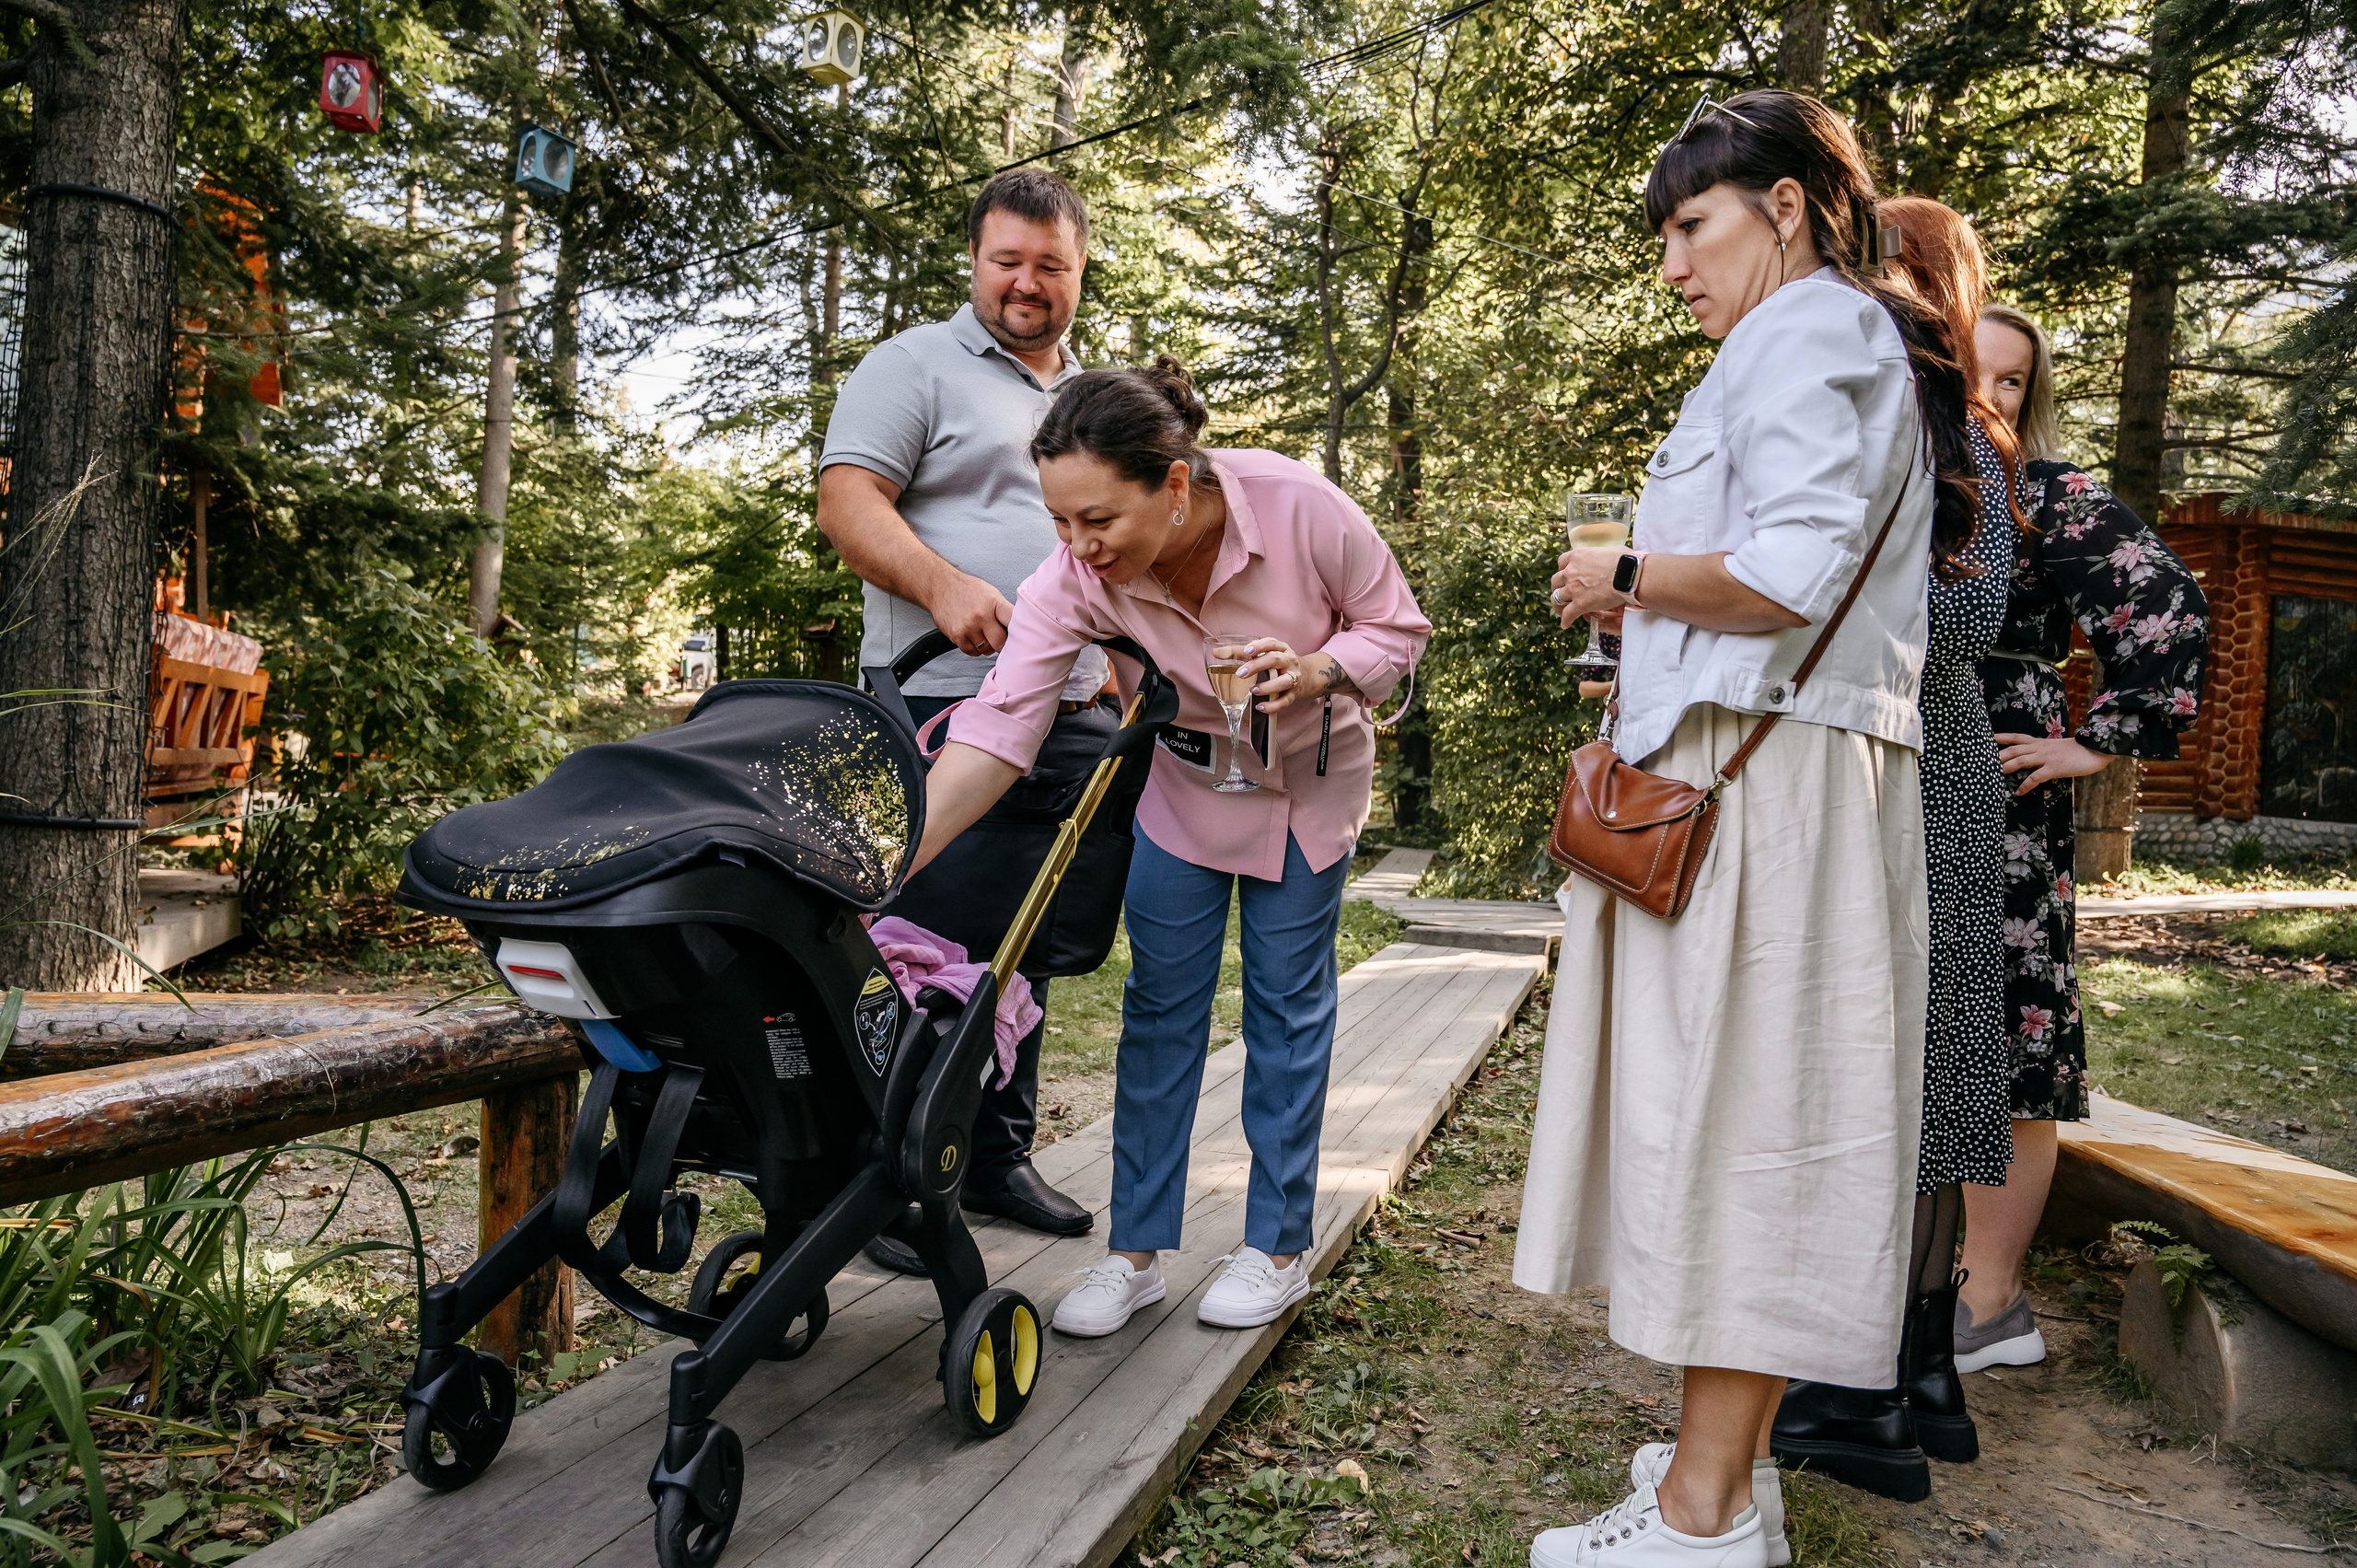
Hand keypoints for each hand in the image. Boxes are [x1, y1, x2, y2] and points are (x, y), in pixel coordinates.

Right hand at [928, 571, 1014, 655]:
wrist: (941, 586)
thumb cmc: (968, 590)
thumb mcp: (991, 593)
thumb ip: (1004, 610)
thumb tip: (1019, 627)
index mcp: (993, 603)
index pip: (1013, 623)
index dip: (1019, 631)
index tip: (1018, 635)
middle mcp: (981, 615)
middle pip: (1000, 643)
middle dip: (1002, 643)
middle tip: (999, 637)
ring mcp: (968, 627)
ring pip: (986, 649)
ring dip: (987, 646)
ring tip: (983, 634)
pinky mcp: (957, 636)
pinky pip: (972, 652)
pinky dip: (975, 648)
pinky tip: (973, 637)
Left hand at [1229, 639, 1355, 714]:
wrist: (1309, 676)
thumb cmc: (1280, 663)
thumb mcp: (1266, 654)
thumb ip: (1241, 653)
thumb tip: (1217, 652)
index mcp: (1281, 648)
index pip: (1271, 643)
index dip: (1259, 646)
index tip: (1246, 650)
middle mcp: (1289, 661)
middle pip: (1276, 660)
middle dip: (1258, 666)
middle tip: (1241, 673)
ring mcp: (1293, 677)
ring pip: (1283, 681)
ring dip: (1268, 687)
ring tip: (1253, 691)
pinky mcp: (1294, 694)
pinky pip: (1285, 701)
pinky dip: (1273, 705)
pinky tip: (1260, 707)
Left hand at [1552, 546, 1626, 628]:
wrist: (1630, 575)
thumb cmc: (1626, 561)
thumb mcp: (1610, 551)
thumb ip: (1603, 555)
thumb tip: (1610, 557)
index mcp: (1577, 556)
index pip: (1562, 562)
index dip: (1564, 569)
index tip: (1569, 574)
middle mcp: (1571, 571)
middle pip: (1556, 581)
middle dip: (1559, 587)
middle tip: (1565, 593)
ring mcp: (1573, 588)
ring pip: (1557, 598)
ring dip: (1560, 604)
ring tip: (1563, 610)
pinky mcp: (1579, 604)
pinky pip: (1567, 614)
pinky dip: (1565, 620)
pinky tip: (1566, 624)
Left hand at [1994, 732, 2116, 794]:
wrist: (2096, 749)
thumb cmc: (2077, 751)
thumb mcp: (2057, 748)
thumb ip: (2044, 752)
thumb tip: (2033, 760)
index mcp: (2041, 743)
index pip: (2017, 737)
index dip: (2002, 737)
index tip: (1987, 738)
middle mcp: (2040, 748)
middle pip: (2013, 749)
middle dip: (1997, 755)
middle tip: (1982, 761)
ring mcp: (2047, 757)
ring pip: (2020, 760)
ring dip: (2006, 767)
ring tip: (1993, 775)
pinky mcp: (2055, 768)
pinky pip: (2036, 777)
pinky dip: (2026, 785)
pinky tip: (2019, 792)